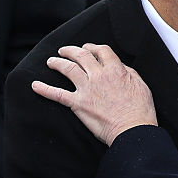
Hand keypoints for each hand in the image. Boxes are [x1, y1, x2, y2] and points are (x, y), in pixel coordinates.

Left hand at [31, 43, 156, 145]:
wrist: (132, 129)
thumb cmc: (140, 111)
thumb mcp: (141, 86)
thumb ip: (129, 73)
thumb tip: (120, 67)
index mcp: (116, 70)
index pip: (101, 51)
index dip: (93, 47)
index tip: (89, 48)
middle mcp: (99, 75)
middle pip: (81, 55)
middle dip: (71, 51)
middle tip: (65, 51)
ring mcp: (87, 88)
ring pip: (67, 68)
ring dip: (57, 62)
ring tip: (51, 61)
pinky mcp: (78, 103)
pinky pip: (57, 94)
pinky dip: (44, 89)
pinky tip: (35, 86)